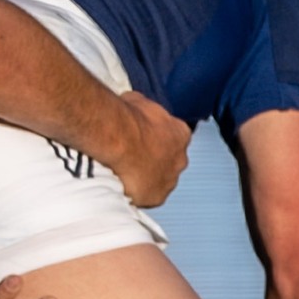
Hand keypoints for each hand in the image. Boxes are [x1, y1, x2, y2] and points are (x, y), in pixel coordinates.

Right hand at [109, 90, 191, 208]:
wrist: (118, 138)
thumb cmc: (126, 118)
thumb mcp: (136, 100)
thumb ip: (143, 108)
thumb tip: (135, 106)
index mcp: (180, 133)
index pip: (173, 138)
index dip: (157, 138)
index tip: (142, 138)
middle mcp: (180, 158)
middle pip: (169, 162)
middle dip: (154, 160)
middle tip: (132, 156)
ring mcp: (170, 180)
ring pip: (159, 181)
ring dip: (145, 177)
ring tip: (122, 172)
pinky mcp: (157, 197)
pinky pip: (147, 196)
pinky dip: (136, 192)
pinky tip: (121, 184)